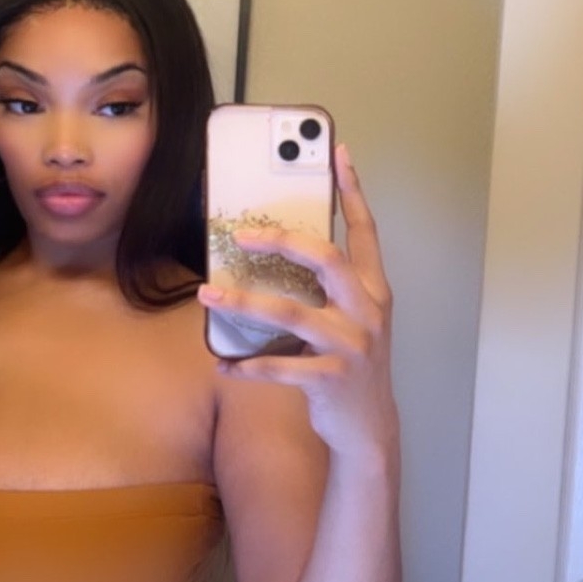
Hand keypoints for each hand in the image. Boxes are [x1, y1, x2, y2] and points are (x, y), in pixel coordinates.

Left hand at [197, 143, 397, 462]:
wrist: (369, 427)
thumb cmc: (350, 364)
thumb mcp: (351, 319)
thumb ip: (327, 287)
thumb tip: (278, 248)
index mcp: (374, 290)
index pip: (366, 230)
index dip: (353, 191)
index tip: (338, 153)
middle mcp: (368, 311)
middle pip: (326, 259)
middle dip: (282, 240)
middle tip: (241, 235)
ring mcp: (352, 346)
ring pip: (292, 313)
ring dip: (244, 303)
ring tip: (208, 296)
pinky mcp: (331, 379)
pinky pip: (280, 366)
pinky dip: (247, 365)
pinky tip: (223, 363)